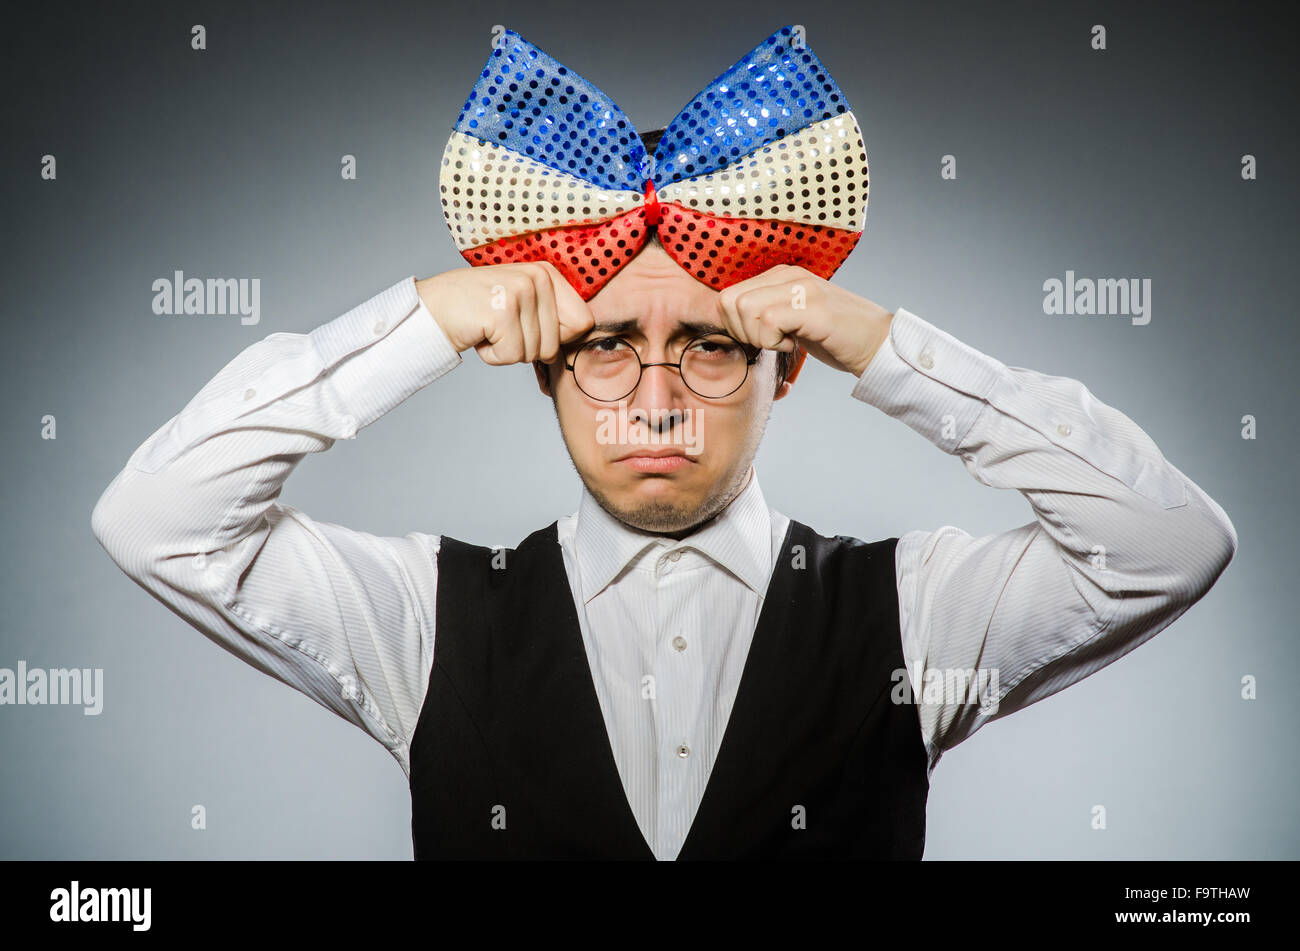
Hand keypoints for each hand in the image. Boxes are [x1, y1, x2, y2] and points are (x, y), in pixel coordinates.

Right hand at [416, 262, 594, 364]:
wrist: (431, 309)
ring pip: (534, 353)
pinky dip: (492, 356)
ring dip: (506, 351)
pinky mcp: (503, 311)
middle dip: (526, 348)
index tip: (526, 328)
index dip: (555, 339)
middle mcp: (538, 277)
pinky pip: (511, 356)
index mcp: (548, 273)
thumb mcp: (522, 303)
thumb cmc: (477, 312)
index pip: (583, 323)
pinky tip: (478, 333)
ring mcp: (521, 292)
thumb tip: (587, 340)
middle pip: (556, 344)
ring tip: (487, 328)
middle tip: (500, 328)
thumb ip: (551, 315)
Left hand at [714, 265, 893, 377]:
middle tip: (768, 342)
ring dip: (757, 336)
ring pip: (744, 308)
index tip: (758, 339)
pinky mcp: (813, 307)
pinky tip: (793, 344)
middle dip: (740, 331)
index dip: (734, 326)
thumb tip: (727, 323)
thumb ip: (762, 314)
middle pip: (728, 301)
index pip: (726, 296)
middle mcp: (789, 274)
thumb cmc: (833, 337)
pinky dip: (774, 342)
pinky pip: (768, 322)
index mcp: (780, 275)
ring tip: (783, 341)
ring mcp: (802, 288)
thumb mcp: (790, 320)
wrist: (878, 344)